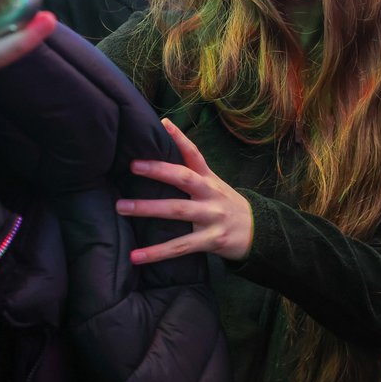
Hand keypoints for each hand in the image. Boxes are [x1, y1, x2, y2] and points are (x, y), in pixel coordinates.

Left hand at [117, 117, 253, 263]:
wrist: (258, 232)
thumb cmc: (227, 206)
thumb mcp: (215, 186)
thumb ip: (193, 174)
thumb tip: (164, 157)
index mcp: (209, 179)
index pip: (194, 154)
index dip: (179, 138)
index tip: (162, 124)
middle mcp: (210, 194)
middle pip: (184, 178)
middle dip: (158, 170)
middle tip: (132, 166)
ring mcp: (211, 217)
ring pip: (177, 210)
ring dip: (147, 208)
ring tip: (121, 208)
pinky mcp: (210, 240)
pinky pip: (180, 246)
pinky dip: (156, 252)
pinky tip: (136, 256)